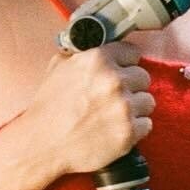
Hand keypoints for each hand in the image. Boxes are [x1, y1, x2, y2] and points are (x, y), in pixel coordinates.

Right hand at [24, 40, 156, 175]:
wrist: (42, 144)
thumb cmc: (48, 108)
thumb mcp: (58, 68)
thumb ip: (82, 54)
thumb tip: (95, 44)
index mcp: (98, 60)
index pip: (132, 52)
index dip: (125, 63)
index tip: (122, 71)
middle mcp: (114, 80)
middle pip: (143, 77)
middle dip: (131, 87)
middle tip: (115, 98)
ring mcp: (124, 107)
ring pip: (147, 101)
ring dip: (135, 108)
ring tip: (115, 116)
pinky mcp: (129, 132)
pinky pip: (146, 124)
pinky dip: (136, 129)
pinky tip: (116, 130)